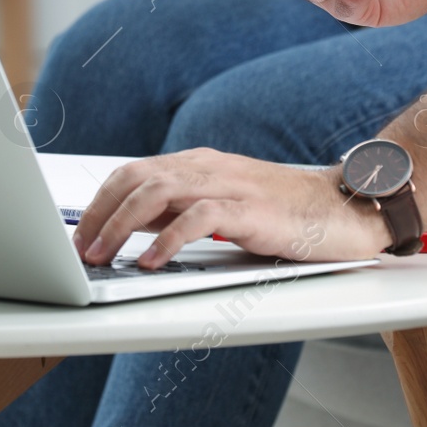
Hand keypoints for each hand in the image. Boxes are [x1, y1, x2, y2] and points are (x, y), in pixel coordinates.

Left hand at [72, 149, 389, 267]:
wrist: (348, 205)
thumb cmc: (288, 212)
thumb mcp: (225, 206)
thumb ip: (181, 210)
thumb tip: (131, 228)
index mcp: (199, 164)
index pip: (133, 172)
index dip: (99, 203)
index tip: (78, 235)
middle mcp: (209, 168)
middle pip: (136, 177)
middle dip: (100, 214)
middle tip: (81, 250)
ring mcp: (230, 185)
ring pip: (158, 191)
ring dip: (121, 224)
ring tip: (103, 255)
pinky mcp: (252, 209)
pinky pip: (199, 218)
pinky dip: (169, 239)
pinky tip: (151, 262)